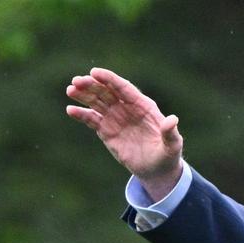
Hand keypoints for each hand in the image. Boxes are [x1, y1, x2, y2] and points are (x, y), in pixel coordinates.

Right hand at [65, 67, 183, 200]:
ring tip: (70, 90)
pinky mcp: (106, 131)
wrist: (156, 170)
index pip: (124, 88)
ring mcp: (115, 118)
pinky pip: (92, 119)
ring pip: (97, 102)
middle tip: (76, 81)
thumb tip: (172, 119)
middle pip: (107, 92)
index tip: (94, 72)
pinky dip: (81, 114)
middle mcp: (127, 108)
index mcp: (143, 106)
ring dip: (83, 95)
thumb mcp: (172, 146)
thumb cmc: (167, 155)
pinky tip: (71, 110)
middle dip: (92, 85)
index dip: (109, 79)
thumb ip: (170, 133)